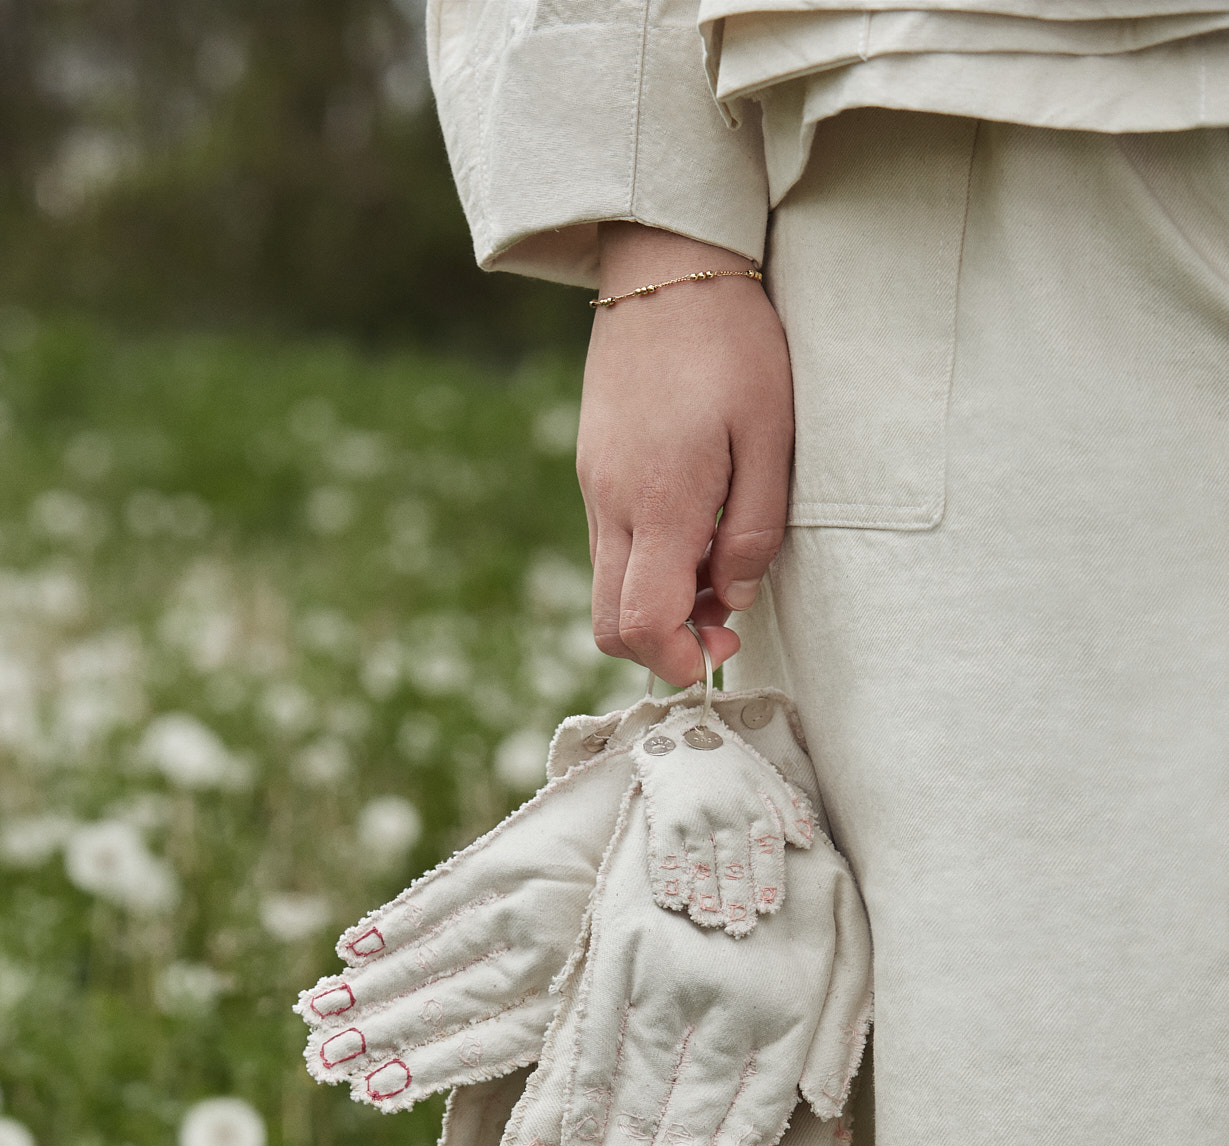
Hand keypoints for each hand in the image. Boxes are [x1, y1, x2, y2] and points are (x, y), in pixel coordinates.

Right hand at [294, 743, 635, 1108]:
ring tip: (320, 1008)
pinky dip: (395, 921)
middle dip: (382, 1032)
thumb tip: (494, 1073)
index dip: (427, 1067)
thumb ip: (561, 1021)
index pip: (488, 1044)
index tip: (372, 1090)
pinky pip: (441, 895)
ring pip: (437, 953)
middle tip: (323, 1057)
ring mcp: (527, 901)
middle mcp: (549, 952)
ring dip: (373, 982)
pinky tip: (354, 947)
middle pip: (451, 1003)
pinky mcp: (510, 855)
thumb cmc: (638, 913)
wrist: (671, 814)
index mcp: (576, 996)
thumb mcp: (615, 978)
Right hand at [579, 223, 792, 688]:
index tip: (723, 648)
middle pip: (609, 624)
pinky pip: (610, 545)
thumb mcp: (771, 436)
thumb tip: (733, 597)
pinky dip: (648, 563)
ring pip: (606, 588)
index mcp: (660, 502)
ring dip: (659, 602)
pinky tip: (694, 525)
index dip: (680, 660)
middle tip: (723, 622)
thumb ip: (754, 529)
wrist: (666, 264)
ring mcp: (595, 486)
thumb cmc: (734, 344)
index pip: (643, 624)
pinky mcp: (593, 468)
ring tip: (719, 564)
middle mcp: (613, 503)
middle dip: (664, 645)